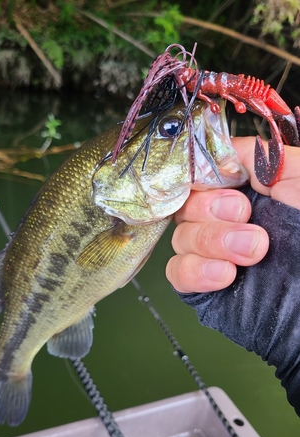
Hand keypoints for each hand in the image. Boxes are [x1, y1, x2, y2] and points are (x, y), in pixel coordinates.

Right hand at [166, 137, 299, 292]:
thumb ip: (261, 155)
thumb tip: (222, 150)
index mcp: (248, 192)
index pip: (201, 174)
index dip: (203, 176)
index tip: (225, 183)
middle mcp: (226, 220)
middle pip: (185, 203)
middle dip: (211, 210)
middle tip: (246, 219)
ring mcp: (212, 253)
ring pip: (180, 235)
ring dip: (211, 241)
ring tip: (251, 253)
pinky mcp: (203, 284)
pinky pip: (176, 270)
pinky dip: (195, 270)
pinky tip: (224, 275)